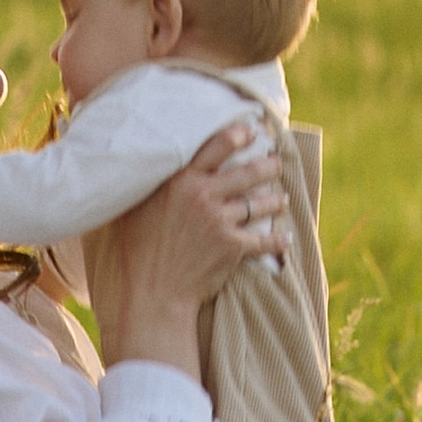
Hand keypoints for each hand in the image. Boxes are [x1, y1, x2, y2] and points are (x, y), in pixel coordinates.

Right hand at [91, 120, 288, 377]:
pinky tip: (286, 237)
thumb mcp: (135, 205)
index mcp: (181, 180)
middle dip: (268, 164)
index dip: (240, 134)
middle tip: (276, 160)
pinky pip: (264, 239)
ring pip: (260, 203)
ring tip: (282, 196)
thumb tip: (151, 161)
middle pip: (248, 172)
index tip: (252, 130)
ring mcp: (221, 221)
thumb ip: (150, 182)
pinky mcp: (233, 247)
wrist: (154, 291)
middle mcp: (204, 195)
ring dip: (276, 198)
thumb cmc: (138, 248)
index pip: (218, 145)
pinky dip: (278, 239)